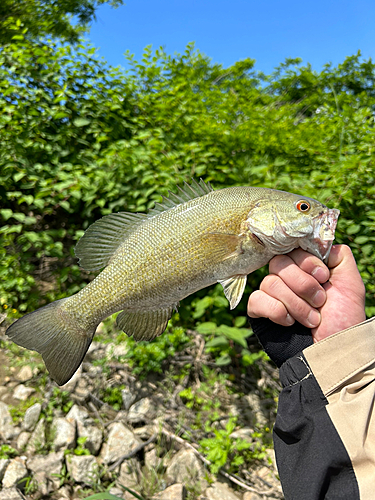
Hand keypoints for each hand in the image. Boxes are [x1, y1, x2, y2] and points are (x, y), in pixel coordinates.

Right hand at [247, 245, 365, 341]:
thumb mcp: (351, 286)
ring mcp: (271, 296)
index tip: (323, 277)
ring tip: (311, 320)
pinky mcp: (259, 312)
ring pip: (270, 282)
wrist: (330, 355)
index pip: (293, 249)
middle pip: (279, 263)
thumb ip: (340, 257)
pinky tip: (289, 323)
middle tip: (320, 301)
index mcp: (306, 270)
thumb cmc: (343, 323)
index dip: (306, 261)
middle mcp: (287, 280)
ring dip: (295, 304)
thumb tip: (320, 240)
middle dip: (303, 284)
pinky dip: (276, 311)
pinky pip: (257, 300)